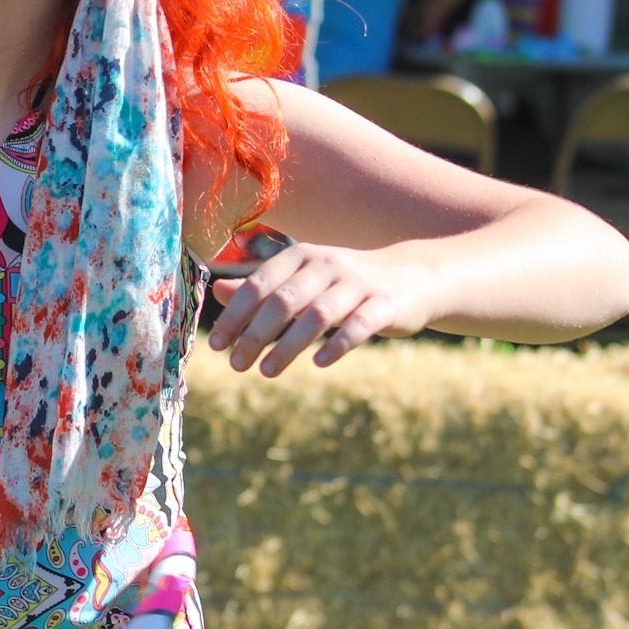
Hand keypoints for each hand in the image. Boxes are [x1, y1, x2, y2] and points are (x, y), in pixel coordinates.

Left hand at [208, 237, 437, 375]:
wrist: (411, 278)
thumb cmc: (343, 284)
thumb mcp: (301, 280)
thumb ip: (261, 286)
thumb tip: (218, 292)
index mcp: (301, 256)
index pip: (259, 285)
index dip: (235, 316)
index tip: (217, 345)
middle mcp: (327, 265)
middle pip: (283, 301)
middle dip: (255, 334)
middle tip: (235, 365)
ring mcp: (358, 284)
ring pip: (317, 315)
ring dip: (288, 346)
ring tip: (266, 372)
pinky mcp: (385, 305)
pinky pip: (359, 325)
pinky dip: (338, 344)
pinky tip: (319, 363)